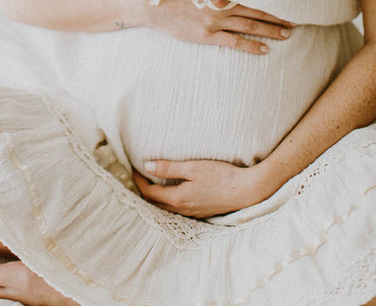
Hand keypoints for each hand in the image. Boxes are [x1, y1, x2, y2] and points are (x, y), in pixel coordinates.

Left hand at [133, 158, 265, 217]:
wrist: (245, 191)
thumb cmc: (221, 176)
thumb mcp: (193, 168)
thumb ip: (169, 168)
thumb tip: (147, 167)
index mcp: (178, 199)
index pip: (149, 193)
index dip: (139, 181)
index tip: (134, 169)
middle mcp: (182, 210)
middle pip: (154, 204)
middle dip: (144, 191)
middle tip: (138, 177)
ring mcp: (192, 213)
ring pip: (165, 208)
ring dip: (155, 198)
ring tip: (151, 183)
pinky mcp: (200, 212)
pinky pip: (176, 209)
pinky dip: (167, 201)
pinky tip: (170, 193)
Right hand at [144, 0, 294, 54]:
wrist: (151, 2)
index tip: (288, 1)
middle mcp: (221, 5)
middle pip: (256, 11)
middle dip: (277, 17)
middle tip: (296, 21)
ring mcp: (214, 21)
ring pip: (249, 26)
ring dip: (270, 31)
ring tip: (287, 35)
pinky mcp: (206, 35)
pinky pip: (233, 42)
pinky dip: (250, 46)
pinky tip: (264, 50)